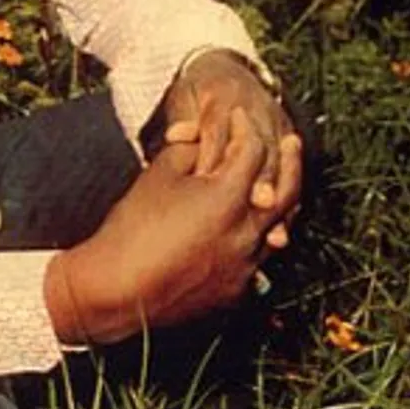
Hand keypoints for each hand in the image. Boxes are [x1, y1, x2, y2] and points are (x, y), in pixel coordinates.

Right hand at [44, 122, 300, 344]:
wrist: (117, 290)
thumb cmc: (133, 226)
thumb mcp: (157, 176)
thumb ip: (185, 147)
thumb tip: (198, 132)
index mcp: (227, 198)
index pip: (251, 152)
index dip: (244, 128)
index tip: (238, 117)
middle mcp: (246, 233)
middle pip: (283, 191)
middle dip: (290, 162)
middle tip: (292, 142)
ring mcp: (245, 266)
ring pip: (277, 228)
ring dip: (279, 203)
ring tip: (275, 185)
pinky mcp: (236, 291)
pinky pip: (258, 258)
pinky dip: (258, 237)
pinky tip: (249, 228)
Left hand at [161, 50, 298, 248]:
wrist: (224, 71)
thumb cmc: (197, 95)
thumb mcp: (184, 100)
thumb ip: (182, 120)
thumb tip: (174, 135)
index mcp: (223, 95)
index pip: (219, 129)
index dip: (215, 157)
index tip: (208, 185)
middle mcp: (253, 106)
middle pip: (259, 144)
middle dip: (261, 176)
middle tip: (259, 204)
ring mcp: (273, 118)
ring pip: (279, 159)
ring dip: (279, 193)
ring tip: (277, 227)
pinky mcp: (286, 132)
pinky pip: (290, 167)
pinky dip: (289, 198)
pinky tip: (284, 227)